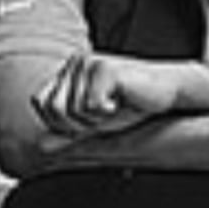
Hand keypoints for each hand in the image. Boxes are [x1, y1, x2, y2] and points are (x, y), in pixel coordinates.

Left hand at [32, 53, 180, 137]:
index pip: (41, 103)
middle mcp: (75, 61)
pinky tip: (122, 101)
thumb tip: (41, 145)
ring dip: (96, 118)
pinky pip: (91, 105)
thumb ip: (68, 131)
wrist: (168, 90)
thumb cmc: (133, 104)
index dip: (62, 122)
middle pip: (54, 109)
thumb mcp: (95, 122)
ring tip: (115, 105)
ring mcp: (89, 62)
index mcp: (69, 70)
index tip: (89, 119)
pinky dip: (107, 112)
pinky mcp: (105, 68)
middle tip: (105, 113)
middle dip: (79, 123)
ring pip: (73, 109)